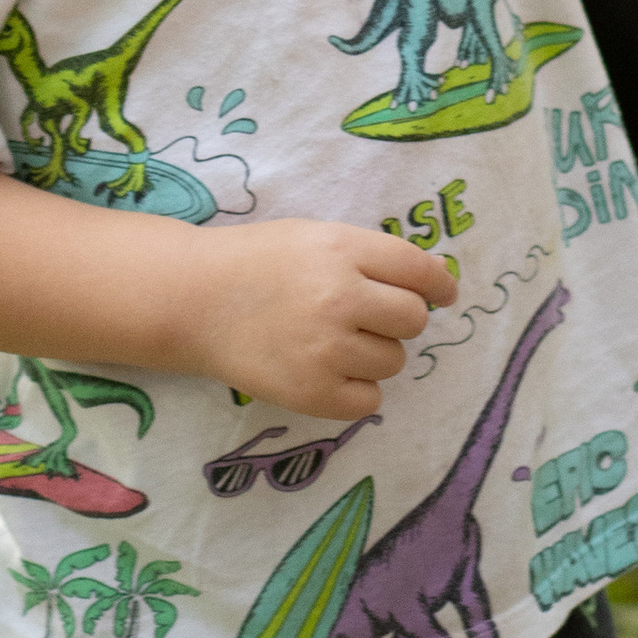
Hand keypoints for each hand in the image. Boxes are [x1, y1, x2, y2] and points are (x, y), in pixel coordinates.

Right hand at [183, 219, 455, 419]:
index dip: (439, 284)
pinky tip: (328, 371)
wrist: (194, 301)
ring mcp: (325, 350)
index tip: (442, 294)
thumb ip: (370, 256)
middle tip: (369, 316)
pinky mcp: (312, 394)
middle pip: (413, 319)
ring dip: (375, 353)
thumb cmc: (258, 262)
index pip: (418, 271)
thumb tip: (434, 281)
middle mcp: (339, 299)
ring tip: (335, 342)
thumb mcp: (316, 236)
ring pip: (393, 361)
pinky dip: (356, 390)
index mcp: (342, 250)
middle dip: (399, 318)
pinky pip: (369, 400)